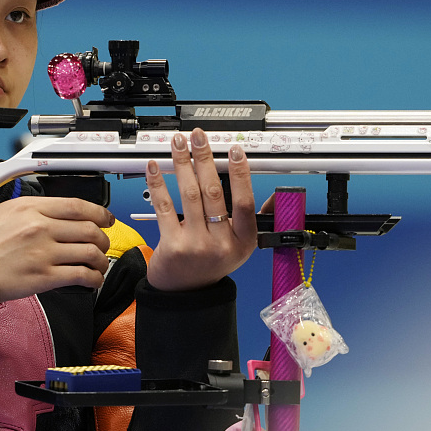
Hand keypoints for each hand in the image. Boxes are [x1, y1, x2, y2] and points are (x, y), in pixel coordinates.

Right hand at [0, 197, 113, 302]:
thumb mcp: (4, 212)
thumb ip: (32, 209)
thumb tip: (55, 212)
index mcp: (31, 208)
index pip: (77, 206)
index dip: (99, 213)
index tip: (106, 219)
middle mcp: (40, 227)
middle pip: (89, 229)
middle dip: (103, 238)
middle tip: (103, 244)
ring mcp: (44, 252)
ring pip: (89, 252)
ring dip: (101, 260)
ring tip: (99, 265)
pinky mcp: (44, 276)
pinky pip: (81, 275)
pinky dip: (93, 278)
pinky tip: (92, 280)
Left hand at [144, 128, 257, 291]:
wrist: (186, 292)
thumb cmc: (211, 263)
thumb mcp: (240, 247)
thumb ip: (251, 220)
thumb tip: (275, 196)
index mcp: (243, 241)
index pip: (245, 203)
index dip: (240, 175)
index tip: (234, 151)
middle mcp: (221, 244)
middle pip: (214, 193)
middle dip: (205, 159)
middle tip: (199, 138)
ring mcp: (196, 245)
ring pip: (190, 196)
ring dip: (183, 164)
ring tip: (179, 144)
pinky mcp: (173, 246)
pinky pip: (165, 208)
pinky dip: (159, 184)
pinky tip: (156, 168)